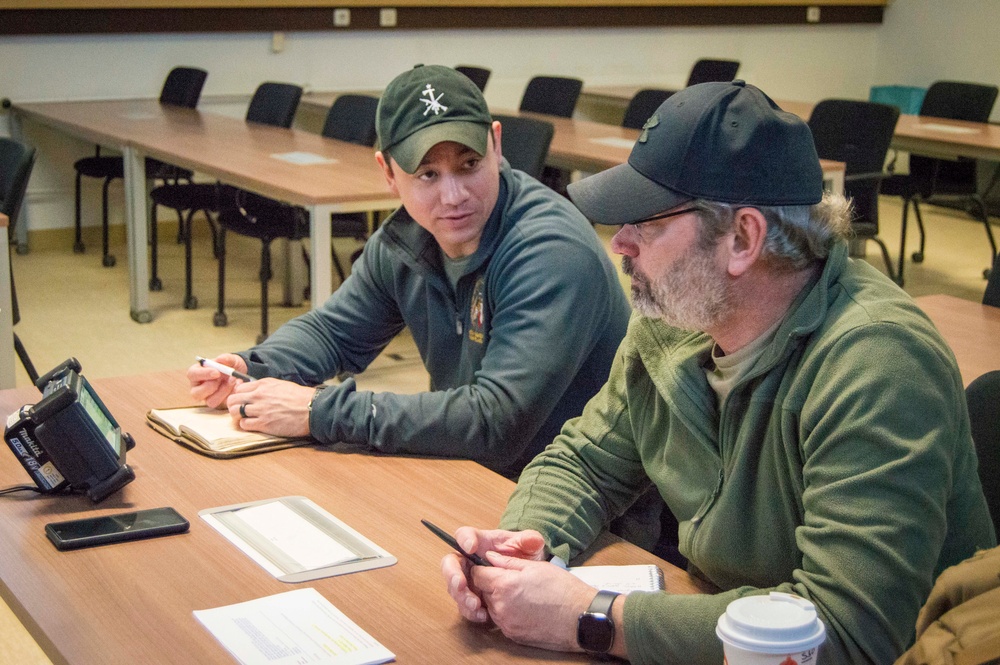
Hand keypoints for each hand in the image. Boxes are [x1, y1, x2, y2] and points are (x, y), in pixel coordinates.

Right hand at [188, 354, 247, 407]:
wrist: (242, 373)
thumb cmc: (230, 365)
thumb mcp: (230, 359)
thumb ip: (226, 358)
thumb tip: (220, 359)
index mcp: (196, 373)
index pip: (192, 374)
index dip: (204, 374)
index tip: (217, 372)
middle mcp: (199, 387)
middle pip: (196, 393)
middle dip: (211, 387)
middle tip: (222, 379)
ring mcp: (208, 397)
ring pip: (210, 401)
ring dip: (223, 391)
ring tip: (233, 381)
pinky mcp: (218, 403)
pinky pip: (222, 404)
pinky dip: (231, 395)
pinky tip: (237, 386)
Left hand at [227, 378, 314, 437]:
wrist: (312, 409)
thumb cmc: (300, 397)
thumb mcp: (280, 385)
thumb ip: (265, 387)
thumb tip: (253, 391)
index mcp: (263, 384)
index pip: (239, 388)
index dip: (239, 395)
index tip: (243, 400)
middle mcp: (259, 395)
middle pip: (232, 399)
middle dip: (234, 405)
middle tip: (240, 410)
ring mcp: (260, 410)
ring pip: (234, 412)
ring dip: (238, 416)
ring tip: (246, 418)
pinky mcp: (264, 424)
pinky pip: (244, 424)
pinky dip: (246, 425)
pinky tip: (254, 424)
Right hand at [441, 528, 546, 623]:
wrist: (527, 577)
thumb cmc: (524, 555)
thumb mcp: (529, 546)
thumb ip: (530, 540)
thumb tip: (532, 540)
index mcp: (479, 542)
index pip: (463, 535)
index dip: (464, 541)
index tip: (471, 548)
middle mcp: (469, 560)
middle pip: (450, 563)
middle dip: (453, 575)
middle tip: (461, 584)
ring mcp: (468, 579)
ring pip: (454, 587)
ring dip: (461, 597)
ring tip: (475, 605)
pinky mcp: (472, 596)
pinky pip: (464, 605)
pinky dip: (470, 612)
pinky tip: (482, 616)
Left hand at [472, 551, 597, 651]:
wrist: (581, 618)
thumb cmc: (563, 589)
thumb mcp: (536, 567)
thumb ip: (509, 562)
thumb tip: (490, 557)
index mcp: (504, 585)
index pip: (477, 575)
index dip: (483, 568)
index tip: (492, 566)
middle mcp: (500, 606)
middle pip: (483, 592)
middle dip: (492, 584)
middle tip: (512, 579)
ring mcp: (506, 624)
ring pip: (491, 607)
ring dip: (499, 599)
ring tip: (521, 594)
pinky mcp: (513, 635)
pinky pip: (502, 621)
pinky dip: (508, 613)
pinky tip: (525, 607)